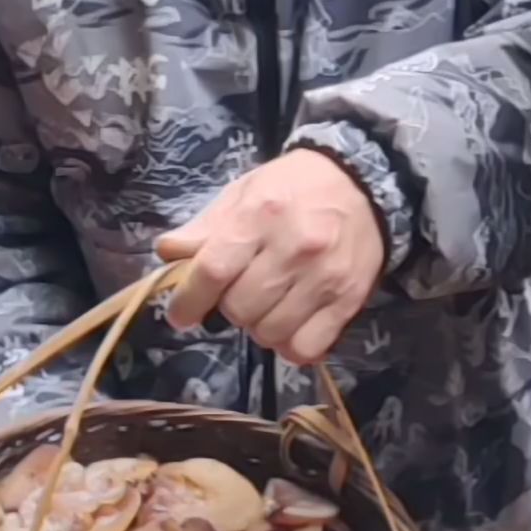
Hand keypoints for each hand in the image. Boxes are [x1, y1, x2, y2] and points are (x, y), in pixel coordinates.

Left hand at [154, 148, 386, 364]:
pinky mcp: (349, 301)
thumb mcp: (244, 193)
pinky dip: (289, 345)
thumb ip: (204, 227)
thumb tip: (167, 252)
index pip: (213, 271)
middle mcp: (295, 248)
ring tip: (266, 306)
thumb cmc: (293, 188)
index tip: (181, 313)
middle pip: (240, 308)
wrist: (363, 182)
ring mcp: (325, 278)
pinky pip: (306, 348)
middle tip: (238, 293)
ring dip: (258, 327)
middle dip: (228, 308)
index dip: (188, 300)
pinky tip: (289, 324)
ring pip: (270, 333)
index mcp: (261, 215)